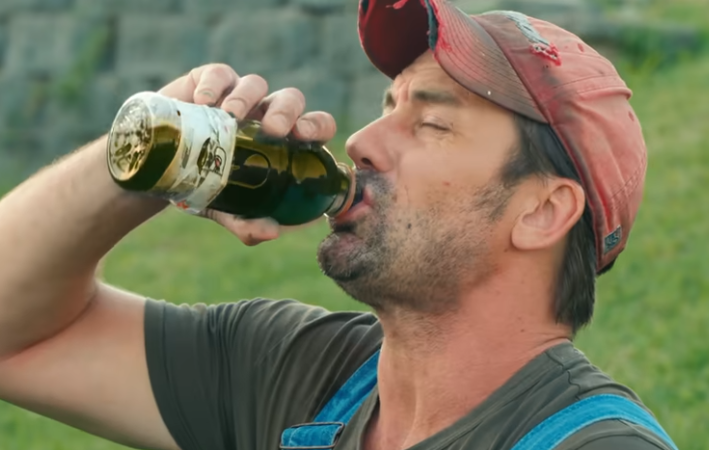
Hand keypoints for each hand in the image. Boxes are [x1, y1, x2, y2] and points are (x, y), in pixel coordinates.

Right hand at [157, 64, 337, 245]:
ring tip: (229, 117)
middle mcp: (266, 114)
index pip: (316, 127)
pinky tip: (203, 102)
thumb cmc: (205, 186)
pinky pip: (219, 74)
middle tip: (272, 130)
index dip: (317, 127)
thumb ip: (248, 225)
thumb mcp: (226, 210)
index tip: (304, 139)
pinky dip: (214, 85)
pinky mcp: (209, 81)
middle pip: (291, 100)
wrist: (156, 169)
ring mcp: (239, 95)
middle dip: (286, 111)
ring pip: (256, 84)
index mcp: (285, 142)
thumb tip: (271, 232)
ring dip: (247, 98)